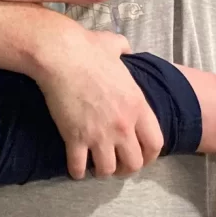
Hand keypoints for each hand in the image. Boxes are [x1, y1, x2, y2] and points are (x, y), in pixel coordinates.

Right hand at [32, 29, 163, 180]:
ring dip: (102, 171)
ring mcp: (99, 134)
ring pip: (107, 170)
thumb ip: (124, 49)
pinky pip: (78, 167)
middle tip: (116, 164)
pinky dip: (76, 171)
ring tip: (95, 166)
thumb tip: (125, 48)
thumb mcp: (115, 45)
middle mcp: (122, 125)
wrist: (60, 55)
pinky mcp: (75, 139)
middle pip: (134, 163)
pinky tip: (74, 168)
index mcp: (137, 105)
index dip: (150, 155)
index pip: (155, 143)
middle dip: (126, 168)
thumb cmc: (88, 48)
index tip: (141, 156)